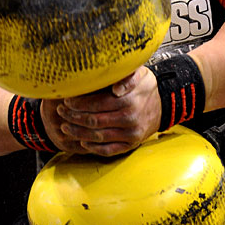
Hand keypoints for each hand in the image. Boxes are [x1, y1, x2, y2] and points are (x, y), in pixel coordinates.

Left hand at [40, 66, 160, 156]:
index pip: (96, 104)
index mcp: (128, 101)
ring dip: (78, 133)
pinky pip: (109, 150)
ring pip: (98, 137)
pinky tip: (82, 141)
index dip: (78, 104)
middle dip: (73, 117)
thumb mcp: (140, 74)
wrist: (165, 105)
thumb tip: (115, 88)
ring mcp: (130, 134)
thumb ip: (127, 77)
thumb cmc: (146, 86)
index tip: (66, 100)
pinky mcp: (131, 144)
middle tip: (60, 112)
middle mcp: (129, 119)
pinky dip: (93, 147)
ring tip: (65, 126)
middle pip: (94, 121)